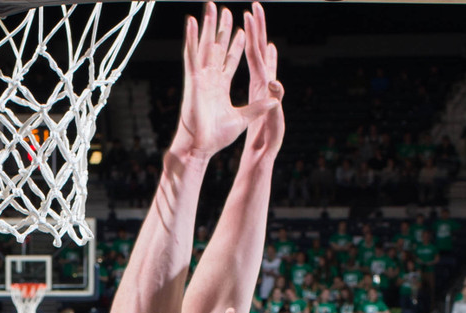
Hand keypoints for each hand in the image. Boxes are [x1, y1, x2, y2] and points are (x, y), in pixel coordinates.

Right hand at [177, 2, 277, 158]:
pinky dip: (190, 38)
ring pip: (205, 44)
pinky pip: (191, 54)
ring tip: (211, 5)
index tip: (243, 31)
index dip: (237, 46)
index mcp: (221, 87)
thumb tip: (275, 101)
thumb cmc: (217, 137)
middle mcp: (210, 78)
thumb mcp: (243, 119)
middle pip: (217, 47)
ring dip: (208, 25)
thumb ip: (258, 108)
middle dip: (223, 29)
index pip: (231, 61)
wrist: (202, 146)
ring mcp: (201, 77)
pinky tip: (191, 21)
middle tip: (226, 10)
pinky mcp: (193, 79)